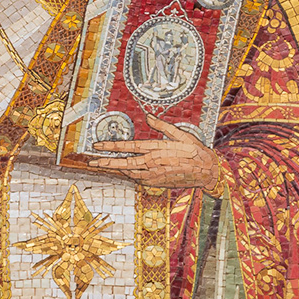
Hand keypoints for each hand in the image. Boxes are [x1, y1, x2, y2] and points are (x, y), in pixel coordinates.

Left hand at [90, 114, 225, 191]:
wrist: (206, 171)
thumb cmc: (194, 151)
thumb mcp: (180, 134)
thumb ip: (162, 126)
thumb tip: (148, 115)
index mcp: (157, 150)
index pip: (129, 147)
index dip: (112, 146)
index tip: (98, 146)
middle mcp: (153, 164)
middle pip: (124, 163)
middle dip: (106, 162)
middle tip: (92, 162)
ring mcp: (155, 175)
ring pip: (129, 173)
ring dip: (115, 169)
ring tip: (103, 166)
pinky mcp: (158, 183)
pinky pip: (138, 180)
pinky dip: (129, 175)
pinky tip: (124, 172)